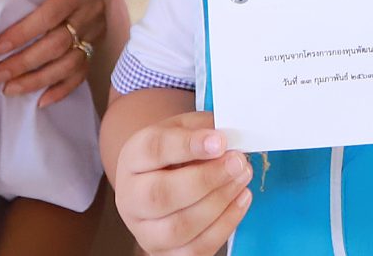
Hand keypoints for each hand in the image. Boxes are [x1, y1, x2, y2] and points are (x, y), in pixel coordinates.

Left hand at [0, 0, 104, 106]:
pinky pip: (80, 74)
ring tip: (10, 89)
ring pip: (69, 64)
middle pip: (58, 44)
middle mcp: (92, 13)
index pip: (51, 15)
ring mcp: (94, 33)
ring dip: (38, 80)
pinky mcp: (93, 48)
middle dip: (25, 62)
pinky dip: (61, 90)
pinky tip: (40, 101)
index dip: (24, 32)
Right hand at [113, 110, 252, 254]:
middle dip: (206, 179)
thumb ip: (204, 128)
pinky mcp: (164, 252)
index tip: (220, 142)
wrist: (159, 179)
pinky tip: (240, 200)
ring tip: (242, 179)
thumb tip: (230, 138)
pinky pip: (194, 249)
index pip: (154, 150)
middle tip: (237, 162)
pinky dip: (224, 226)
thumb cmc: (175, 152)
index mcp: (133, 158)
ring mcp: (144, 229)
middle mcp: (130, 197)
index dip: (188, 145)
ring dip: (218, 203)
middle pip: (160, 195)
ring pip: (177, 228)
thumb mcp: (184, 127)